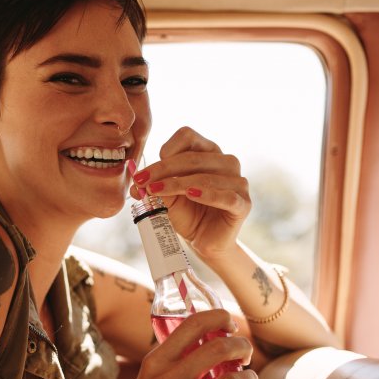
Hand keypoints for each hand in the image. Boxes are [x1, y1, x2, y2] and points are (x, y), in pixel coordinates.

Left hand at [130, 127, 249, 259]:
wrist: (204, 241)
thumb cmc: (187, 213)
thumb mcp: (167, 197)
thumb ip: (155, 186)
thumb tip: (136, 184)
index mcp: (208, 152)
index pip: (187, 136)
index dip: (166, 150)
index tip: (147, 170)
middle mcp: (226, 162)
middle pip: (192, 157)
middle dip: (163, 169)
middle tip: (142, 182)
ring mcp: (238, 182)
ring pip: (205, 177)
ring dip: (177, 183)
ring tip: (156, 192)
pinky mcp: (243, 204)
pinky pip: (226, 196)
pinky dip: (207, 194)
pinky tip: (190, 194)